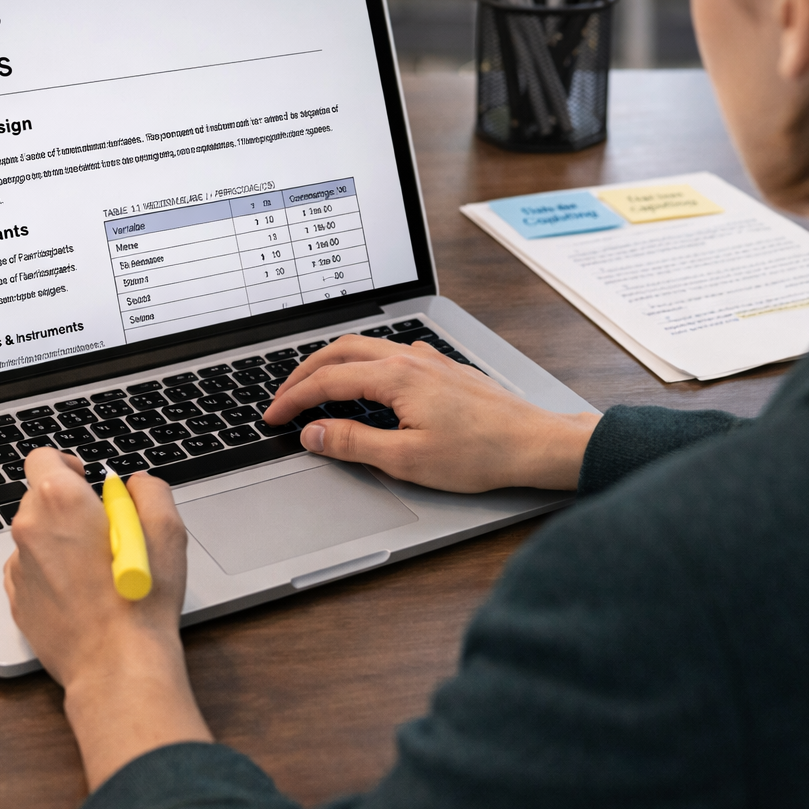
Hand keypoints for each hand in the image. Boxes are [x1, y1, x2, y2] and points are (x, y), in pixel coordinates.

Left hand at [4, 448, 210, 788]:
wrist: (116, 665)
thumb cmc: (140, 601)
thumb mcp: (167, 530)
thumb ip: (150, 490)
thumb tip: (135, 484)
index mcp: (60, 501)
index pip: (43, 458)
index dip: (67, 465)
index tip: (86, 480)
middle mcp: (30, 529)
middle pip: (39, 498)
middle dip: (69, 507)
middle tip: (105, 530)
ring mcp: (18, 567)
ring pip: (36, 537)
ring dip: (60, 542)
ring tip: (96, 570)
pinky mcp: (17, 600)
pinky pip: (30, 572)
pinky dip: (51, 574)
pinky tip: (81, 593)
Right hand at [263, 335, 599, 492]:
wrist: (535, 443)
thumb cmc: (481, 453)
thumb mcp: (406, 459)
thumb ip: (353, 443)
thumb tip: (313, 434)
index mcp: (395, 377)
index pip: (327, 381)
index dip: (293, 399)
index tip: (273, 416)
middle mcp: (409, 359)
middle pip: (339, 351)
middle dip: (303, 372)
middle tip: (282, 398)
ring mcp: (428, 359)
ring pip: (364, 348)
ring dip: (331, 364)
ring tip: (312, 388)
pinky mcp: (442, 368)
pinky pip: (388, 354)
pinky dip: (359, 364)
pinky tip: (363, 384)